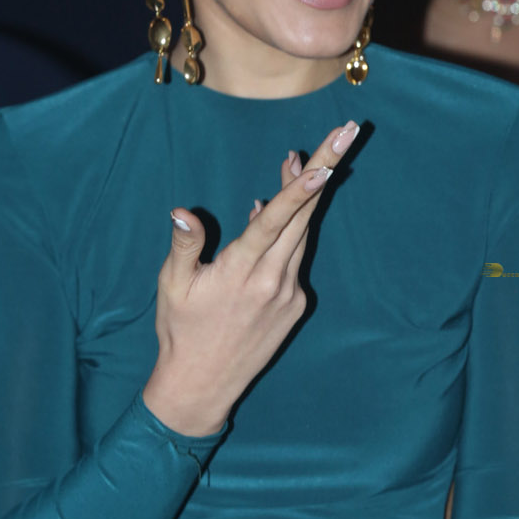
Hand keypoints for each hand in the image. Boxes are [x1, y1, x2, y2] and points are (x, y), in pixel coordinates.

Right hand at [143, 120, 359, 435]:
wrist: (202, 385)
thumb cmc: (181, 331)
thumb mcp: (172, 286)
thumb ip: (184, 245)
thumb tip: (183, 211)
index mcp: (240, 271)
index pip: (276, 221)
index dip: (300, 189)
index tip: (325, 164)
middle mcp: (272, 280)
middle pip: (303, 216)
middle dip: (325, 171)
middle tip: (345, 133)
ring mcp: (288, 294)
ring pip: (302, 235)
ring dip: (305, 198)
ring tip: (304, 161)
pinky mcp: (295, 305)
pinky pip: (295, 258)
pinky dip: (291, 233)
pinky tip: (276, 214)